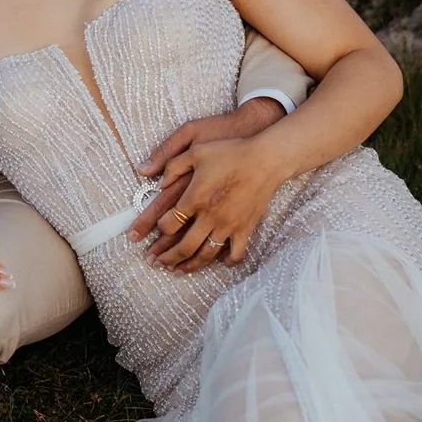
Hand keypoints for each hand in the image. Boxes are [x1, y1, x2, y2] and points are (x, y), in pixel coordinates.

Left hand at [143, 135, 286, 273]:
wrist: (265, 159)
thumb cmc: (230, 152)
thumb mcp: (196, 150)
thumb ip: (173, 165)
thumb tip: (156, 181)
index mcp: (195, 197)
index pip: (169, 223)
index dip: (158, 228)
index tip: (157, 228)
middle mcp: (209, 216)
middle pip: (184, 246)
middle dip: (167, 258)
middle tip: (156, 263)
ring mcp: (228, 225)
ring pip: (206, 255)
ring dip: (190, 266)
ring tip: (178, 270)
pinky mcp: (245, 228)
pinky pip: (236, 253)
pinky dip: (227, 262)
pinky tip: (219, 262)